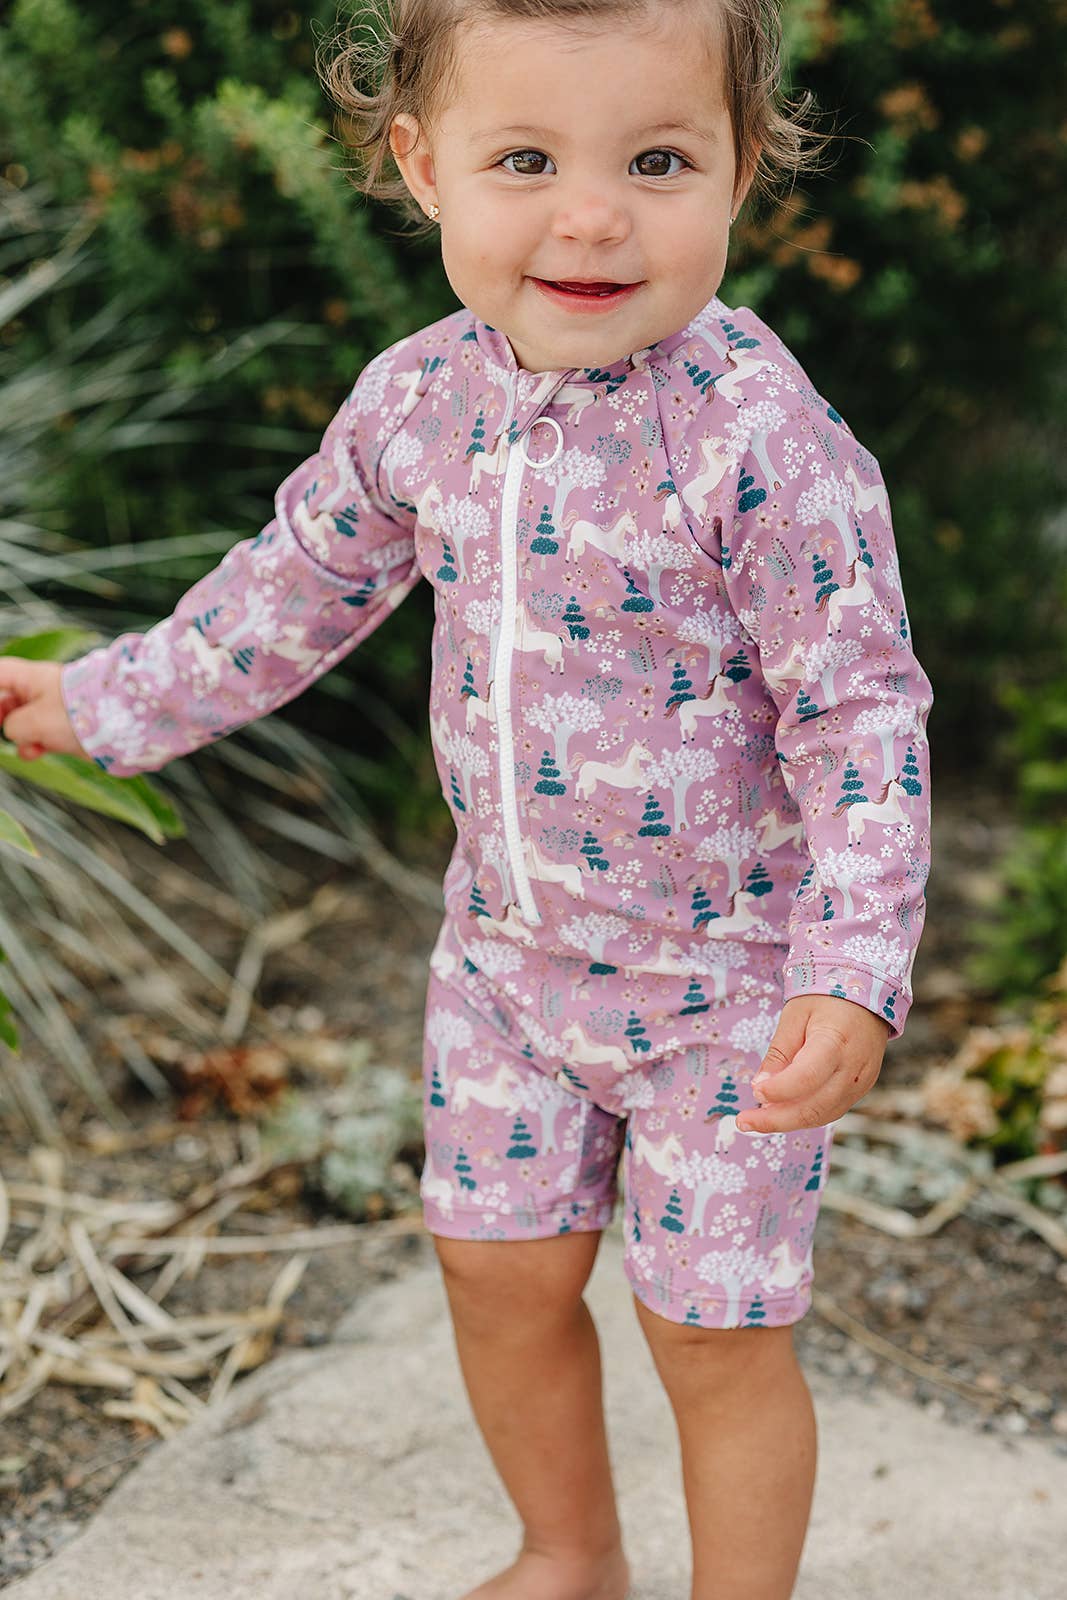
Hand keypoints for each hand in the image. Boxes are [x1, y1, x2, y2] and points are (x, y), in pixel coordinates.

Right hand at [0, 659, 88, 761]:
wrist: (121, 726)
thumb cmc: (80, 715)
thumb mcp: (34, 721)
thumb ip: (13, 726)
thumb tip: (13, 732)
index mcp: (31, 678)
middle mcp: (41, 690)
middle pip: (7, 699)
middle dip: (1, 716)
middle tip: (2, 726)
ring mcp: (53, 709)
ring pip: (23, 721)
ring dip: (20, 735)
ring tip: (29, 744)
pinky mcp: (64, 727)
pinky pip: (40, 734)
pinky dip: (35, 744)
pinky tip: (37, 751)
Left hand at [735, 993, 890, 1133]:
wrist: (867, 997)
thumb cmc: (827, 1000)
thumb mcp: (795, 1016)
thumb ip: (779, 1053)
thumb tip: (760, 1087)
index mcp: (835, 1041)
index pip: (806, 1077)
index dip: (779, 1090)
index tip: (754, 1090)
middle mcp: (853, 1068)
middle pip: (814, 1107)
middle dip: (776, 1119)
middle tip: (744, 1122)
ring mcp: (861, 1082)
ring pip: (822, 1115)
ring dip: (788, 1122)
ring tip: (757, 1119)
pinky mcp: (861, 1089)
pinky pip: (831, 1111)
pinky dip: (805, 1116)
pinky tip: (782, 1112)